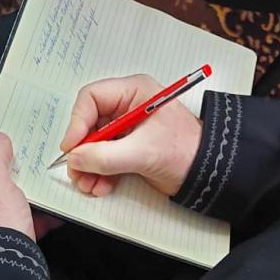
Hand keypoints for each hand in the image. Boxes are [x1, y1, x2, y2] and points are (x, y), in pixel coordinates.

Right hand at [60, 74, 201, 196]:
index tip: (72, 146)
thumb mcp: (143, 153)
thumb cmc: (187, 152)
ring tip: (88, 184)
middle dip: (82, 150)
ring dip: (88, 166)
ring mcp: (128, 128)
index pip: (92, 98)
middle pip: (90, 123)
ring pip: (95, 144)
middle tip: (77, 170)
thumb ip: (106, 156)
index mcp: (135, 92)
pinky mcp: (129, 148)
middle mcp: (128, 106)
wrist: (207, 174)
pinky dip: (99, 173)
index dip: (78, 122)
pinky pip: (104, 157)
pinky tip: (99, 186)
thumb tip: (76, 157)